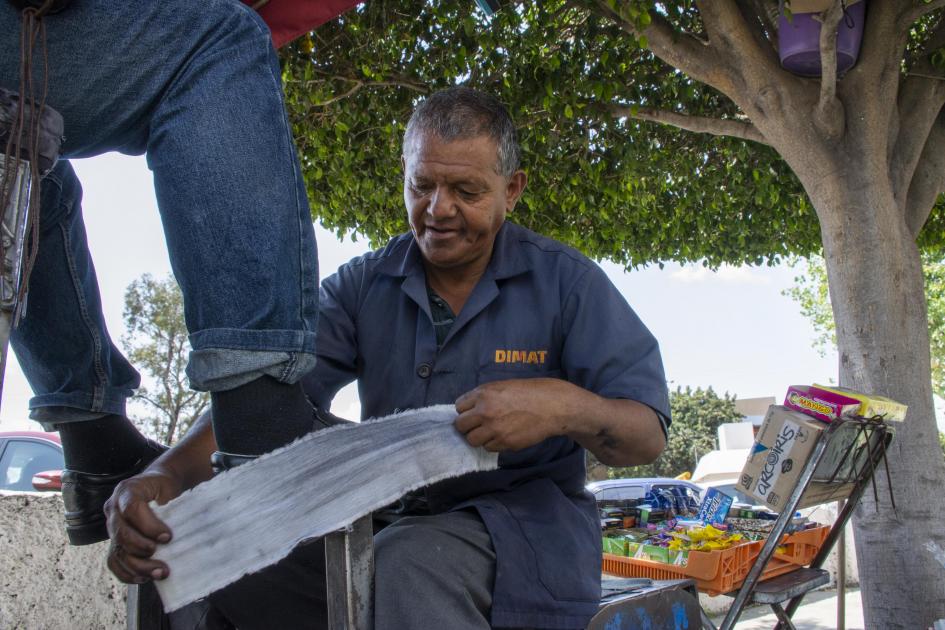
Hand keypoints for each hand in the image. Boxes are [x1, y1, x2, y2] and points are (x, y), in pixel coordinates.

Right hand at [104, 470, 180, 583]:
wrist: (158, 485)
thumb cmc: (166, 487)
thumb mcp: (171, 488)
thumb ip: (172, 506)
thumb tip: (183, 531)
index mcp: (127, 490)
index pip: (131, 509)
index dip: (149, 526)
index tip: (167, 537)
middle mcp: (113, 508)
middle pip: (121, 534)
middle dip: (143, 550)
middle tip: (163, 560)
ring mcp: (111, 526)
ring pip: (117, 552)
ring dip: (138, 567)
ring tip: (159, 572)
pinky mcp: (113, 541)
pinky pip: (113, 562)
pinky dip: (127, 573)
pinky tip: (144, 577)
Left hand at [454, 378, 579, 450]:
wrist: (553, 406)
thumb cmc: (530, 392)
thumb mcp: (503, 386)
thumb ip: (484, 396)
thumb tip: (469, 408)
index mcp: (484, 394)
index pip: (458, 407)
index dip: (465, 410)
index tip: (472, 412)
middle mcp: (485, 412)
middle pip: (460, 426)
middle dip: (467, 426)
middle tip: (478, 424)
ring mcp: (494, 429)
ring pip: (472, 440)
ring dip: (479, 437)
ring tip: (491, 431)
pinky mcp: (505, 443)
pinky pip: (489, 447)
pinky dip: (493, 444)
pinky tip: (504, 435)